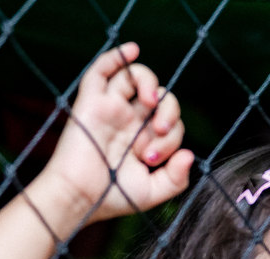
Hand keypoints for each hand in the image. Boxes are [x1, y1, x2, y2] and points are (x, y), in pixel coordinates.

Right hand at [40, 42, 192, 223]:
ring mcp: (111, 109)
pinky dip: (118, 57)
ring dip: (151, 83)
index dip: (172, 137)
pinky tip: (133, 50)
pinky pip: (103, 70)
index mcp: (145, 139)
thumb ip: (177, 178)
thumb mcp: (153, 192)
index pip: (171, 123)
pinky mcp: (91, 102)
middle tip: (159, 131)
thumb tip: (190, 154)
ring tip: (152, 102)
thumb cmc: (113, 197)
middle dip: (169, 112)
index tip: (152, 159)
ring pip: (135, 78)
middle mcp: (130, 121)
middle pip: (160, 98)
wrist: (80, 197)